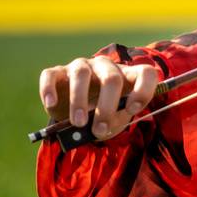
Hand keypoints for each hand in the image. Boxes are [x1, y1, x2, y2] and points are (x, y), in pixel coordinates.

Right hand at [38, 56, 160, 139]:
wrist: (78, 114)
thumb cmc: (103, 115)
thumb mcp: (114, 120)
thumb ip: (113, 121)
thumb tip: (100, 127)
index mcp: (128, 76)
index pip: (146, 73)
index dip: (143, 90)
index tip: (133, 109)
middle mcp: (106, 66)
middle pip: (111, 78)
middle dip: (106, 107)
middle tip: (99, 129)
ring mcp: (81, 66)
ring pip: (81, 75)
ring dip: (79, 100)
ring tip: (78, 123)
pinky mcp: (57, 72)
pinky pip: (50, 75)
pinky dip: (49, 89)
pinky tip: (51, 104)